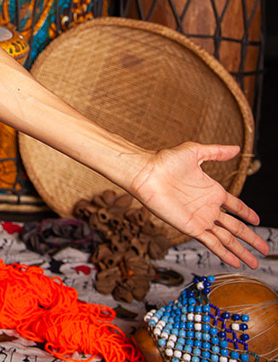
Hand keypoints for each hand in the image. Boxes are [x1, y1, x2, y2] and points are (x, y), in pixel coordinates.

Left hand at [130, 142, 268, 266]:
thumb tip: (237, 148)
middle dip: (251, 239)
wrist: (146, 173)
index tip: (257, 221)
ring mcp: (201, 219)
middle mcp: (208, 207)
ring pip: (227, 239)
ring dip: (241, 251)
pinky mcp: (191, 227)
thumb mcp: (195, 152)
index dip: (247, 214)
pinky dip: (224, 253)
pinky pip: (212, 243)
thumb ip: (216, 152)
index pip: (236, 206)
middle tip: (265, 249)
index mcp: (212, 191)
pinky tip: (234, 262)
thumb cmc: (165, 161)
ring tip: (254, 263)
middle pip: (236, 227)